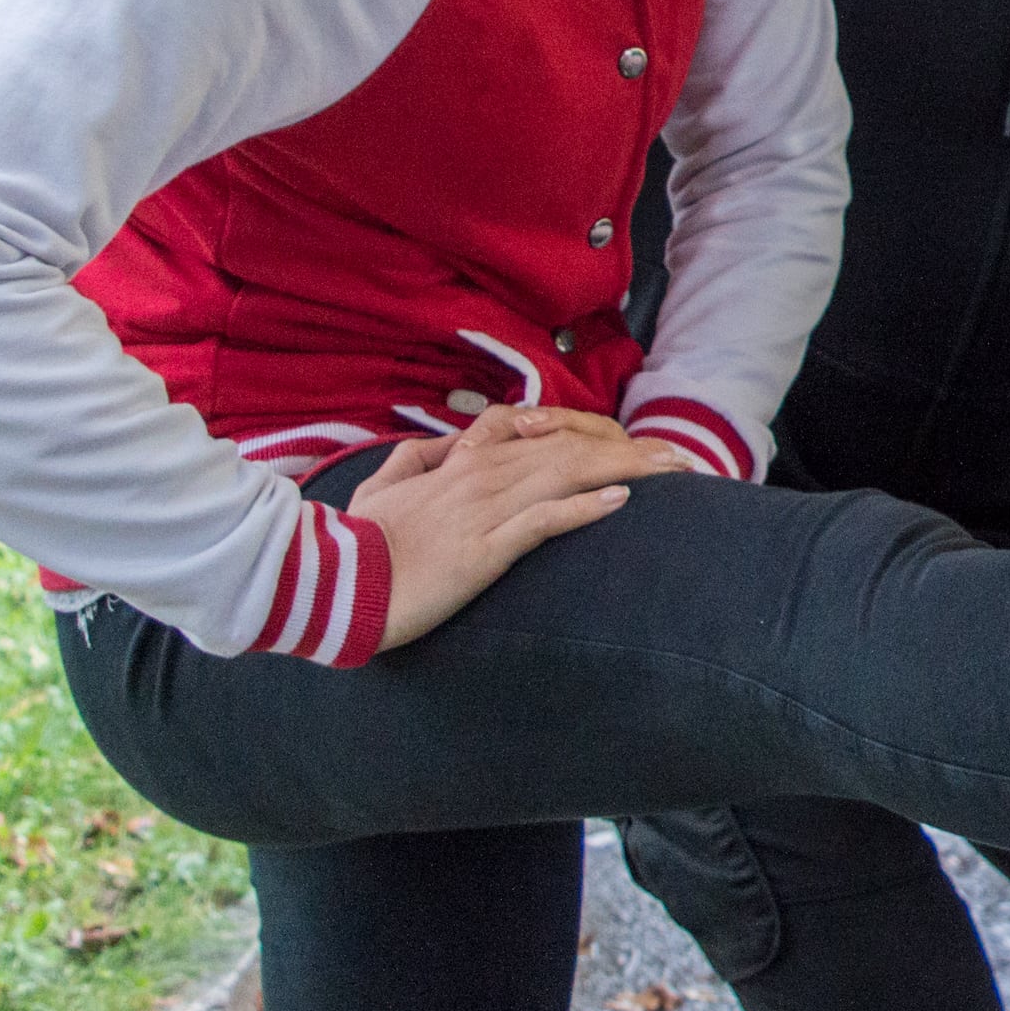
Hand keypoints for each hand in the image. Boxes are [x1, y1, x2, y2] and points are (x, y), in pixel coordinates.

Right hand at [347, 414, 690, 651]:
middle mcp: (478, 475)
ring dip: (626, 469)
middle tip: (678, 458)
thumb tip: (437, 446)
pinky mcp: (484, 550)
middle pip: (567, 448)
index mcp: (458, 462)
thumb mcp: (379, 486)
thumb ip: (411, 460)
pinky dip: (585, 507)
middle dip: (628, 448)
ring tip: (672, 471)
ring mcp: (483, 510)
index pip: (531, 428)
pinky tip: (622, 501)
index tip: (625, 439)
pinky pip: (542, 521)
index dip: (584, 428)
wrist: (331, 582)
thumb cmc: (357, 541)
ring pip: (565, 474)